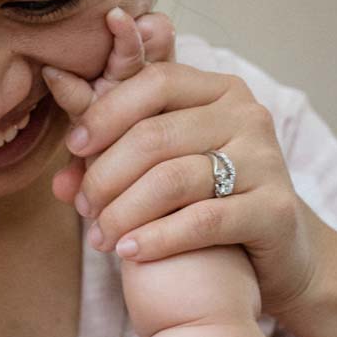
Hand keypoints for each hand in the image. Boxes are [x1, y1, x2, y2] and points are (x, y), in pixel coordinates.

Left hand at [52, 31, 322, 314]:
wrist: (280, 253)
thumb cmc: (210, 199)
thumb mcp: (169, 160)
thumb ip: (118, 143)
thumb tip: (57, 142)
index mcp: (220, 91)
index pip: (155, 82)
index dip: (106, 111)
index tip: (74, 146)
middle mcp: (248, 117)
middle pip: (156, 135)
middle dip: (106, 173)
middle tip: (82, 205)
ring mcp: (266, 162)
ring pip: (173, 179)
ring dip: (124, 212)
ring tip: (100, 237)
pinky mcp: (275, 210)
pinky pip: (203, 221)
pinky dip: (157, 238)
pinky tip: (129, 252)